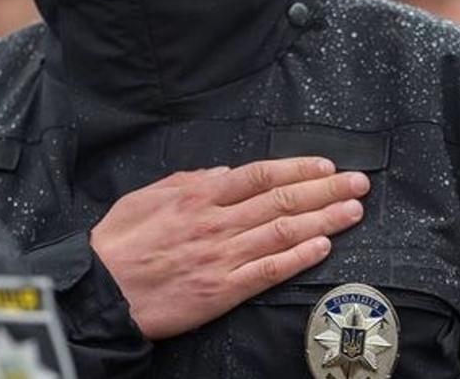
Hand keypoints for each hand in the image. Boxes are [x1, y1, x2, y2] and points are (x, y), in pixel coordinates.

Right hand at [90, 157, 369, 338]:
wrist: (99, 293)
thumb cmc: (119, 243)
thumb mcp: (146, 197)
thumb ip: (188, 180)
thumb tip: (225, 173)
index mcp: (199, 195)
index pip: (261, 175)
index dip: (298, 169)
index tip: (327, 167)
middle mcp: (218, 222)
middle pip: (282, 200)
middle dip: (326, 190)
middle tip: (359, 184)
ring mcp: (223, 256)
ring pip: (284, 232)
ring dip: (324, 219)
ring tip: (354, 211)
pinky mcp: (223, 290)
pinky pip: (268, 271)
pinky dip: (299, 258)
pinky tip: (324, 246)